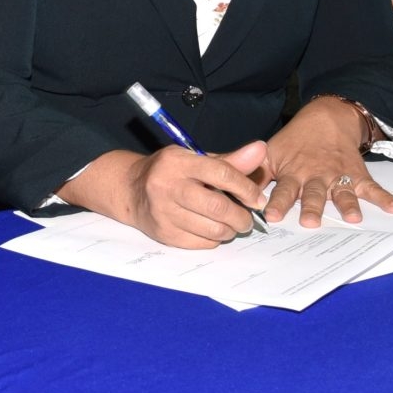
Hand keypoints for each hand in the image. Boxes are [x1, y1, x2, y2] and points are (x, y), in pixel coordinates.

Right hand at [60, 143, 270, 247]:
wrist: (131, 190)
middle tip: (248, 218)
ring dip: (231, 230)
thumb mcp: (195, 159)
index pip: (221, 174)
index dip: (246, 188)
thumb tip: (260, 150)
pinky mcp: (164, 234)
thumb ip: (230, 160)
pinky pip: (202, 242)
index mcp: (178, 162)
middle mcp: (168, 186)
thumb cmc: (171, 172)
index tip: (258, 200)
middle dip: (242, 216)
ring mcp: (164, 212)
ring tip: (233, 224)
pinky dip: (215, 239)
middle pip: (217, 206)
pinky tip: (213, 230)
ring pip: (212, 229)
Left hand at [263, 96, 392, 227]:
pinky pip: (372, 187)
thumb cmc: (294, 143)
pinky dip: (384, 197)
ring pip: (342, 193)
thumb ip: (252, 172)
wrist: (326, 119)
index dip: (278, 202)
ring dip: (347, 205)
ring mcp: (338, 176)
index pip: (283, 190)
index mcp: (292, 173)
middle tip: (310, 221)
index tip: (272, 215)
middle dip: (312, 207)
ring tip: (354, 218)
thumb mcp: (269, 154)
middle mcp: (315, 176)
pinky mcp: (357, 175)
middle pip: (313, 194)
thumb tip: (228, 184)